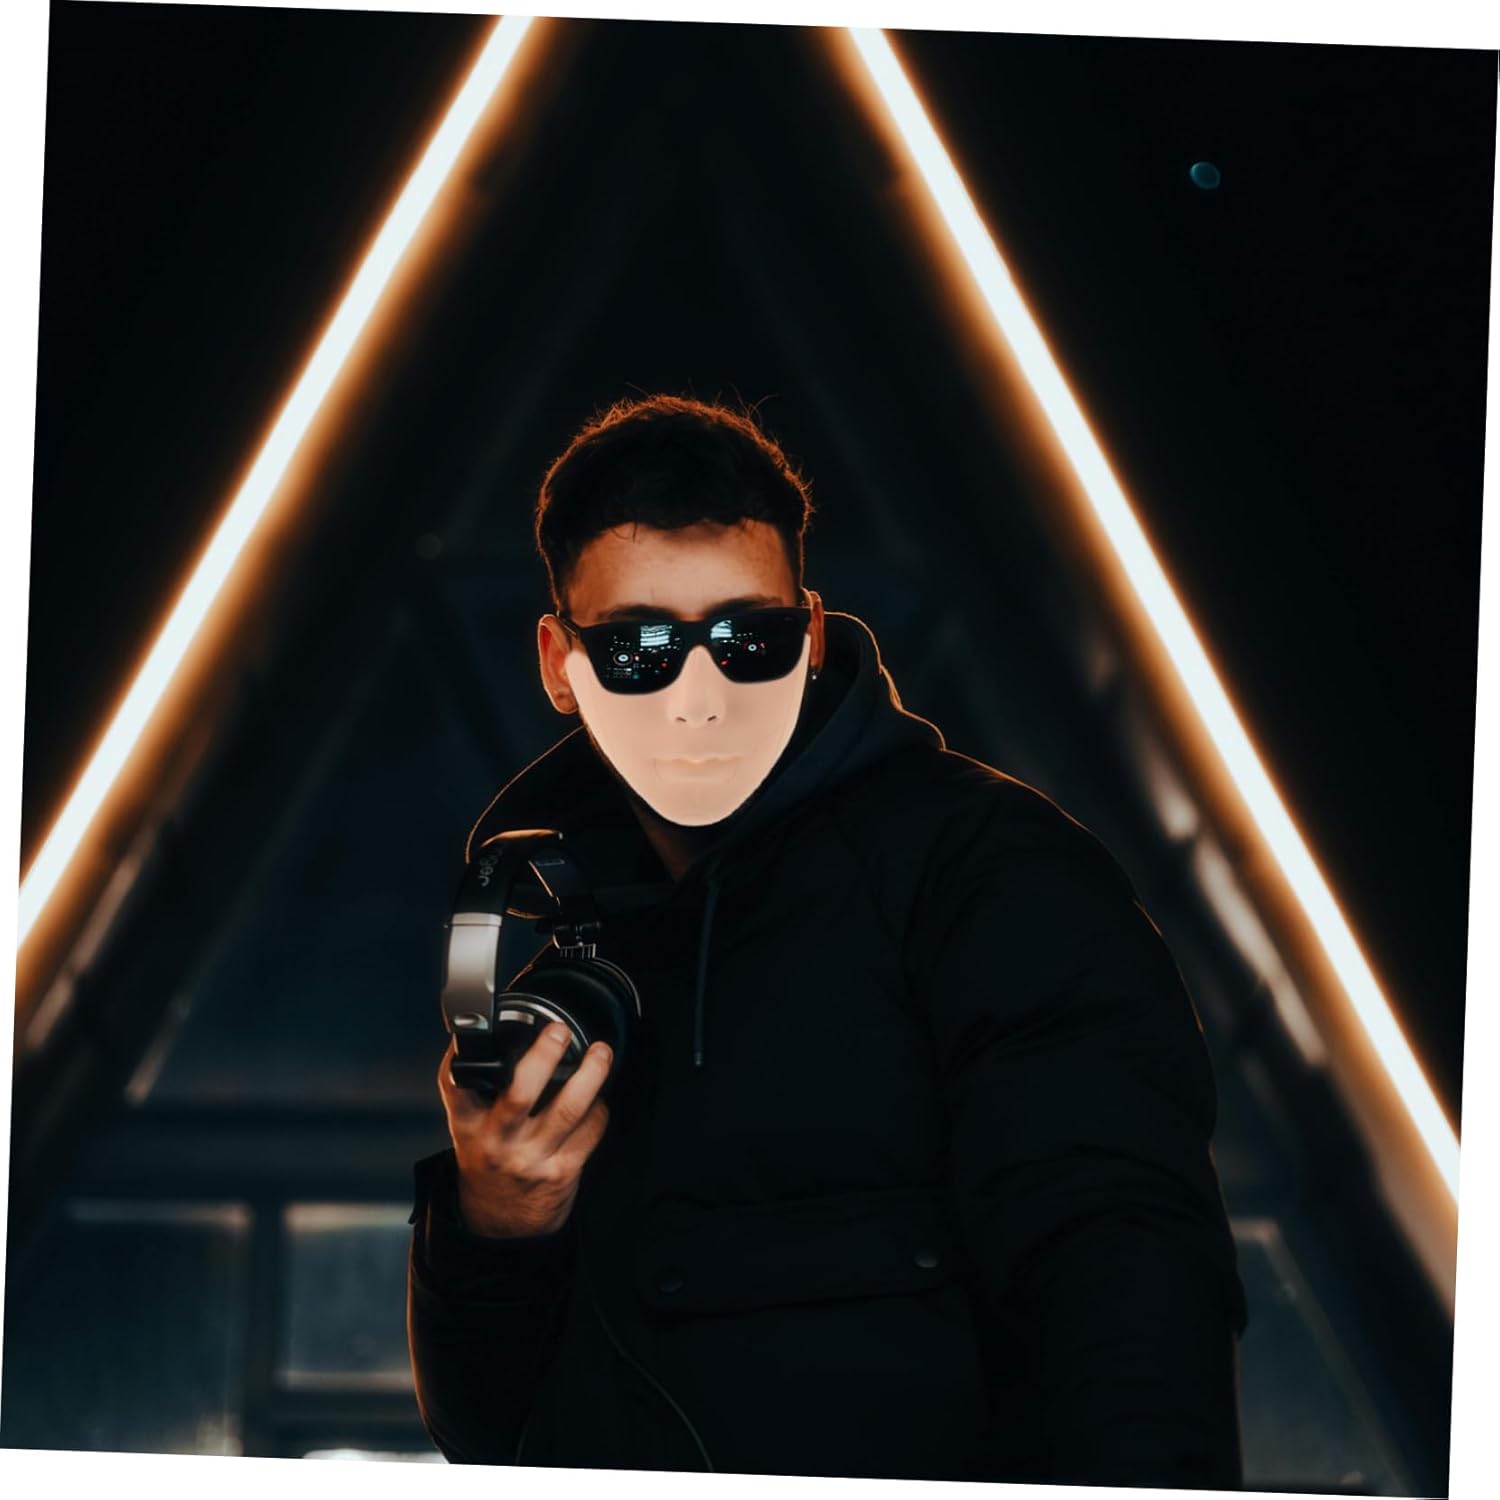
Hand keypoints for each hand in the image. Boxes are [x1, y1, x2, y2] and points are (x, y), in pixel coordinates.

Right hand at [436, 1022, 612, 1238]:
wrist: (497, 1225)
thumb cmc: (488, 1163)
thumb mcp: (468, 1129)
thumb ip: (476, 1090)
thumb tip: (499, 1035)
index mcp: (467, 1126)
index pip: (457, 1085)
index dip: (465, 1054)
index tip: (484, 1025)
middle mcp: (497, 1141)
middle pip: (520, 1093)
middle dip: (543, 1056)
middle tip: (558, 1031)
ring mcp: (531, 1158)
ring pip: (568, 1110)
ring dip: (591, 1075)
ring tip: (600, 1052)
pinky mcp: (562, 1172)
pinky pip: (591, 1131)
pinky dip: (600, 1108)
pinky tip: (599, 1096)